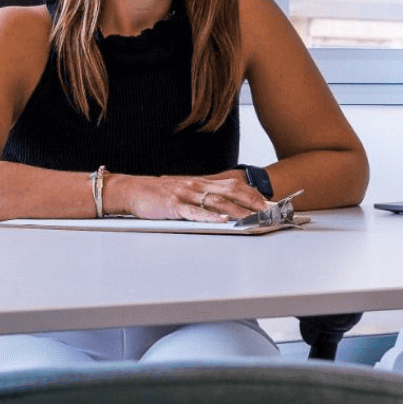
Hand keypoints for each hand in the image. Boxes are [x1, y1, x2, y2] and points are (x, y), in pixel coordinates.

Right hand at [106, 173, 267, 221]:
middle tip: (269, 211)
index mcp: (201, 182)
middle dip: (252, 202)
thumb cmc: (159, 193)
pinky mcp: (174, 205)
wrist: (133, 190)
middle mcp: (197, 185)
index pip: (233, 185)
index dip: (252, 194)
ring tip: (253, 218)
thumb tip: (224, 207)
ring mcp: (186, 194)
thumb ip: (203, 196)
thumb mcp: (185, 190)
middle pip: (231, 191)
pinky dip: (209, 217)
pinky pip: (194, 212)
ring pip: (217, 202)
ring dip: (237, 211)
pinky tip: (221, 221)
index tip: (268, 203)